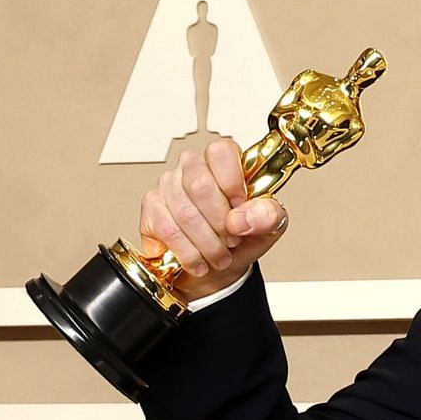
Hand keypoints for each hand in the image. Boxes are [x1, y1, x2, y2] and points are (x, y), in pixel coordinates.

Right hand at [138, 136, 289, 299]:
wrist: (218, 267)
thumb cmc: (242, 237)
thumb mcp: (269, 227)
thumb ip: (269, 215)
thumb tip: (250, 214)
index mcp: (224, 161)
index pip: (221, 152)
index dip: (233, 184)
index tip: (241, 209)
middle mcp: (192, 167)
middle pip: (201, 186)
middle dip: (221, 223)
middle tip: (232, 240)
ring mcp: (168, 186)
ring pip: (185, 214)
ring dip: (208, 244)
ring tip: (219, 254)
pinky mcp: (151, 209)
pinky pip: (167, 230)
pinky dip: (188, 253)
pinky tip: (199, 260)